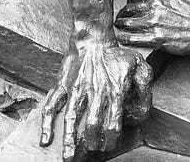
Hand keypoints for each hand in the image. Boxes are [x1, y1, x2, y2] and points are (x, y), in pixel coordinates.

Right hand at [39, 40, 152, 160]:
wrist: (93, 38)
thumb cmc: (116, 54)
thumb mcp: (139, 66)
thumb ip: (144, 88)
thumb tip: (143, 110)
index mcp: (114, 90)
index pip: (113, 124)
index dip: (111, 139)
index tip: (109, 145)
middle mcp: (95, 92)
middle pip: (92, 126)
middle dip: (92, 144)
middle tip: (92, 152)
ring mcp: (76, 89)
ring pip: (70, 119)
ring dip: (69, 141)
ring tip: (68, 158)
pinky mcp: (63, 85)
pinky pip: (51, 105)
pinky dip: (47, 124)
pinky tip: (45, 139)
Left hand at [115, 0, 189, 54]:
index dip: (129, 2)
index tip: (128, 6)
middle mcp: (154, 6)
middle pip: (128, 9)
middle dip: (122, 14)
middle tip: (120, 19)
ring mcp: (154, 22)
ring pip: (128, 23)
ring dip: (121, 26)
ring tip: (118, 28)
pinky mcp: (156, 38)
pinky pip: (134, 38)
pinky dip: (125, 38)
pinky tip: (122, 39)